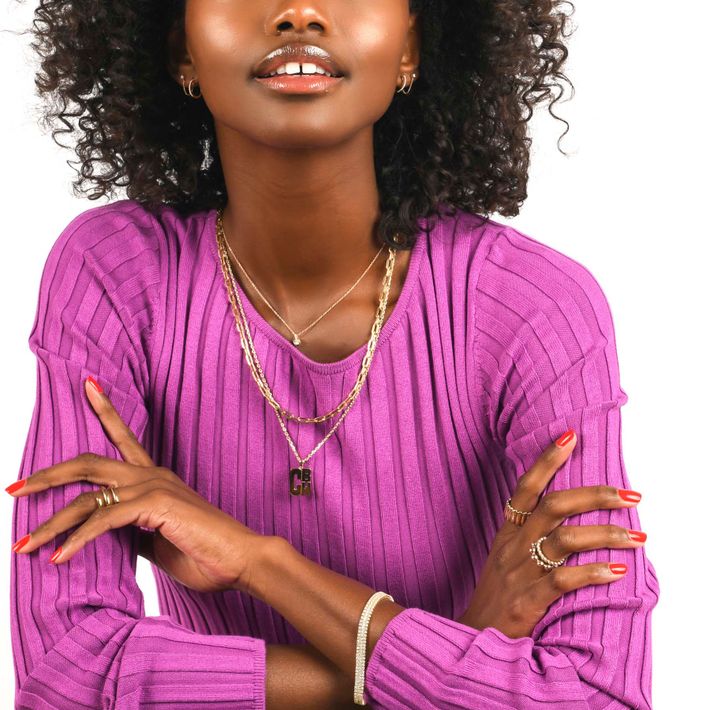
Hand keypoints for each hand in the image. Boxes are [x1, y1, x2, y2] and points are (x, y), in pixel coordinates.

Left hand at [8, 377, 271, 595]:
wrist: (241, 559)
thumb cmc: (205, 552)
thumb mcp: (156, 539)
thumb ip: (131, 529)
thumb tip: (103, 533)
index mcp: (155, 478)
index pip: (125, 436)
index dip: (104, 409)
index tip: (88, 385)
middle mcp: (152, 475)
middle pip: (89, 462)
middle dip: (48, 474)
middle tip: (15, 487)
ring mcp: (153, 486)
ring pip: (86, 496)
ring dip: (50, 523)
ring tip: (23, 544)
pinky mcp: (155, 504)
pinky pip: (102, 519)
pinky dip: (77, 539)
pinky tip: (60, 558)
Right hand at [457, 430, 645, 637]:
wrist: (475, 634)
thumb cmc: (499, 593)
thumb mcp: (507, 555)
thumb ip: (530, 532)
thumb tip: (568, 510)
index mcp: (508, 531)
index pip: (526, 486)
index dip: (547, 460)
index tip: (570, 435)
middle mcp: (514, 545)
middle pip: (554, 506)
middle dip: (594, 495)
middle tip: (630, 494)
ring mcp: (521, 571)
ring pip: (566, 540)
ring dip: (605, 534)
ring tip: (637, 537)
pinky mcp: (529, 599)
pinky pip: (565, 579)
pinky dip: (593, 573)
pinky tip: (617, 571)